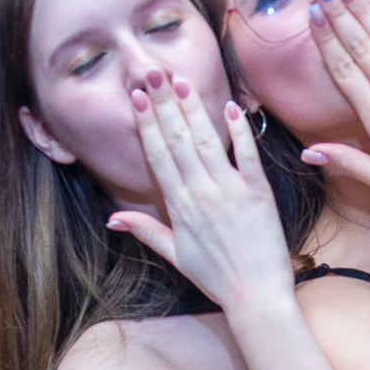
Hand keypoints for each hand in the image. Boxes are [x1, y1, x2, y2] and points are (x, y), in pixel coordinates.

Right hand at [108, 70, 294, 311]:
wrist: (256, 295)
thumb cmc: (217, 278)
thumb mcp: (175, 256)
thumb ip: (145, 231)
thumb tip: (110, 217)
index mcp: (180, 207)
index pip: (158, 155)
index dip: (146, 124)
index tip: (136, 97)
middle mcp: (201, 193)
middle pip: (177, 140)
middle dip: (163, 104)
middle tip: (152, 73)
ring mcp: (231, 190)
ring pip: (206, 142)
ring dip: (193, 110)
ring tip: (181, 82)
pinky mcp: (258, 192)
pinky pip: (246, 155)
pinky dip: (238, 131)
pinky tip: (231, 107)